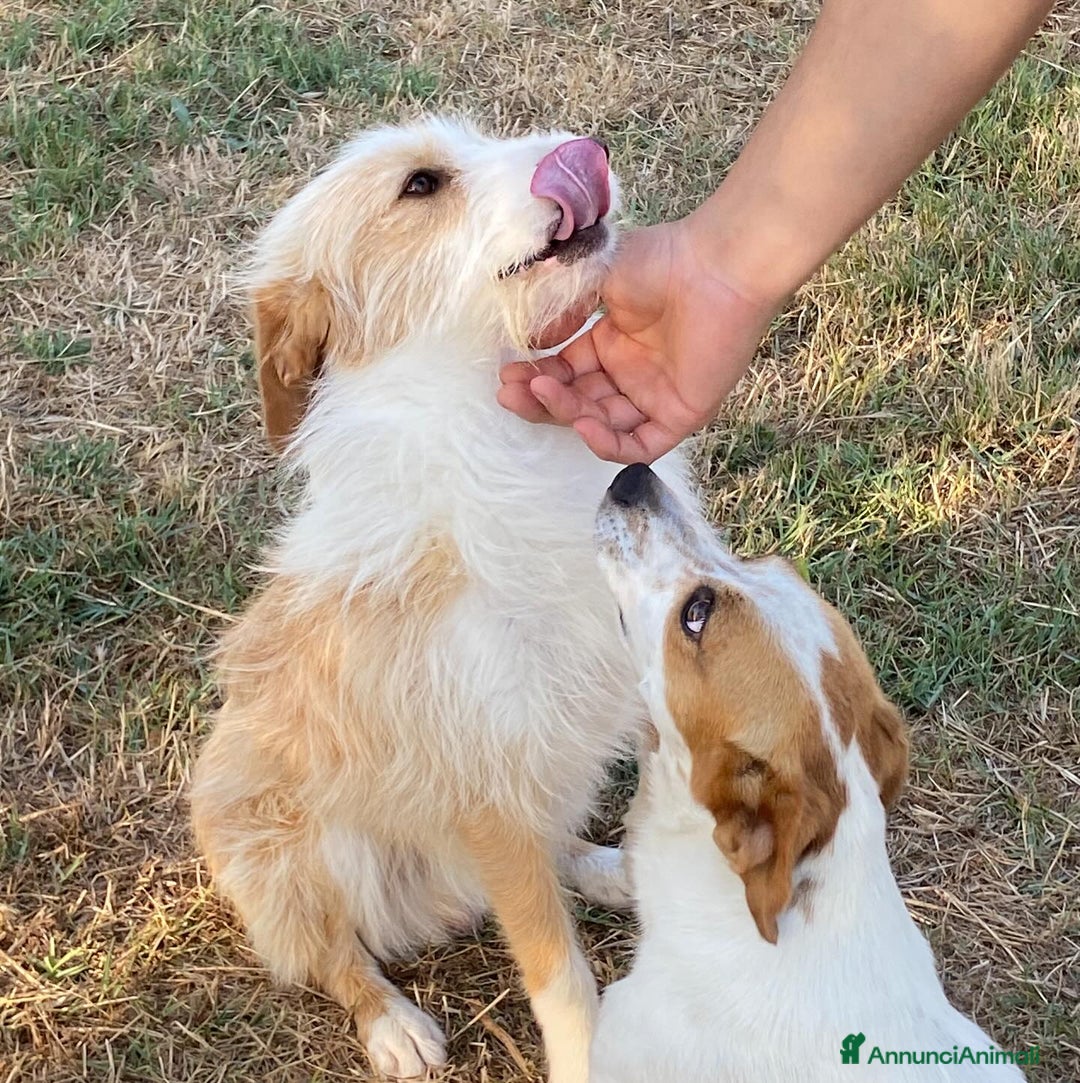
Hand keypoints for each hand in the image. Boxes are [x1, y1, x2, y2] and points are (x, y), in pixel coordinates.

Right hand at [499, 219, 778, 462]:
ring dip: (566, 414)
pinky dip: (608, 444)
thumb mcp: (596, 280)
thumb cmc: (663, 260)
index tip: (507, 373)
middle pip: (578, 402)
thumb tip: (532, 344)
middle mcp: (633, 374)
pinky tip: (581, 423)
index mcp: (614, 343)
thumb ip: (561, 313)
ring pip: (602, 424)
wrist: (718, 264)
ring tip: (539, 392)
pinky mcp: (683, 414)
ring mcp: (657, 396)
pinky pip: (640, 446)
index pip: (567, 374)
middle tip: (510, 391)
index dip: (536, 377)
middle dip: (541, 399)